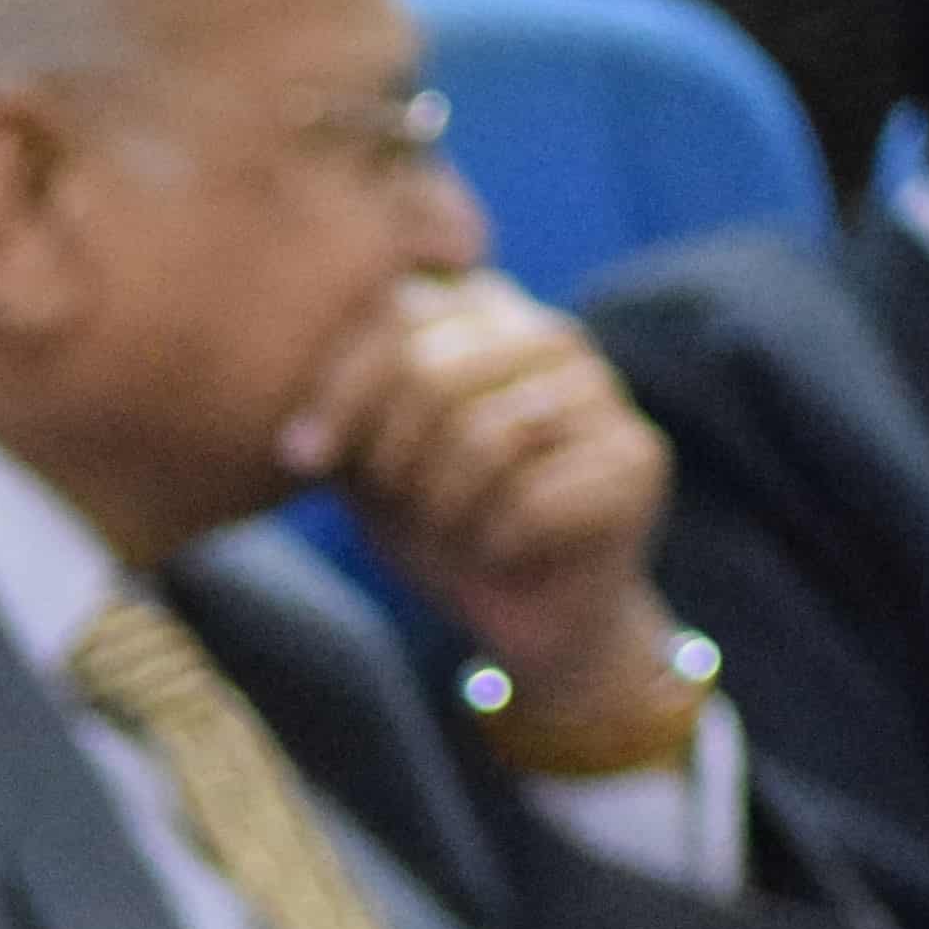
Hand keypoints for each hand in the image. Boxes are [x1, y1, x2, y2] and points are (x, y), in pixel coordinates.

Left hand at [288, 271, 688, 735]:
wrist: (526, 613)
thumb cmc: (440, 526)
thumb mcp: (367, 468)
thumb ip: (337, 419)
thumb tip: (290, 422)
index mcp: (486, 317)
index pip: (403, 315)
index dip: (339, 391)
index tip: (301, 459)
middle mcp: (553, 336)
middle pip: (438, 373)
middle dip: (390, 456)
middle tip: (395, 501)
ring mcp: (606, 392)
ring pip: (486, 437)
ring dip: (441, 507)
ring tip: (451, 527)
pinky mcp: (639, 459)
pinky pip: (531, 500)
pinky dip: (491, 543)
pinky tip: (502, 551)